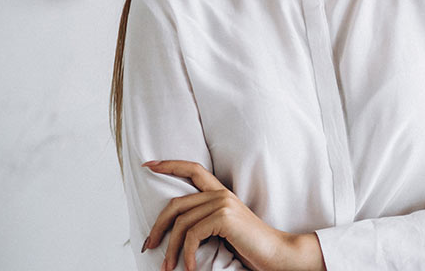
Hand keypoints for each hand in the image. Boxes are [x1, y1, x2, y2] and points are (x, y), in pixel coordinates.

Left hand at [142, 160, 321, 270]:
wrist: (276, 253)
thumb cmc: (250, 246)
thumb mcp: (223, 230)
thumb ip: (204, 221)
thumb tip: (173, 230)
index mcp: (221, 193)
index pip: (193, 170)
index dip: (170, 165)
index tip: (148, 165)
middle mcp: (221, 194)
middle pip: (176, 204)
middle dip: (158, 226)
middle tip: (148, 245)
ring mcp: (223, 203)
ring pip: (181, 224)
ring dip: (170, 249)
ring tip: (167, 267)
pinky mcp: (224, 217)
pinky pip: (192, 236)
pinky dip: (187, 255)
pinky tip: (189, 267)